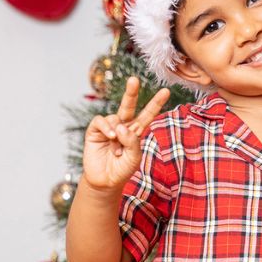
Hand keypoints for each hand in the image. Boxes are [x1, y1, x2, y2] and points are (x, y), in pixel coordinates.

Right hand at [81, 76, 171, 191]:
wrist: (105, 181)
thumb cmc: (122, 170)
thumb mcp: (134, 158)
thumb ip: (132, 142)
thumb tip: (122, 126)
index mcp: (135, 132)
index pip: (147, 115)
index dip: (155, 103)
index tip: (166, 91)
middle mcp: (122, 126)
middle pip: (128, 105)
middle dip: (131, 92)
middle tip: (134, 80)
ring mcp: (109, 127)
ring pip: (115, 118)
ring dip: (117, 133)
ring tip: (116, 149)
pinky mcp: (95, 131)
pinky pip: (100, 121)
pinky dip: (106, 127)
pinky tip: (110, 136)